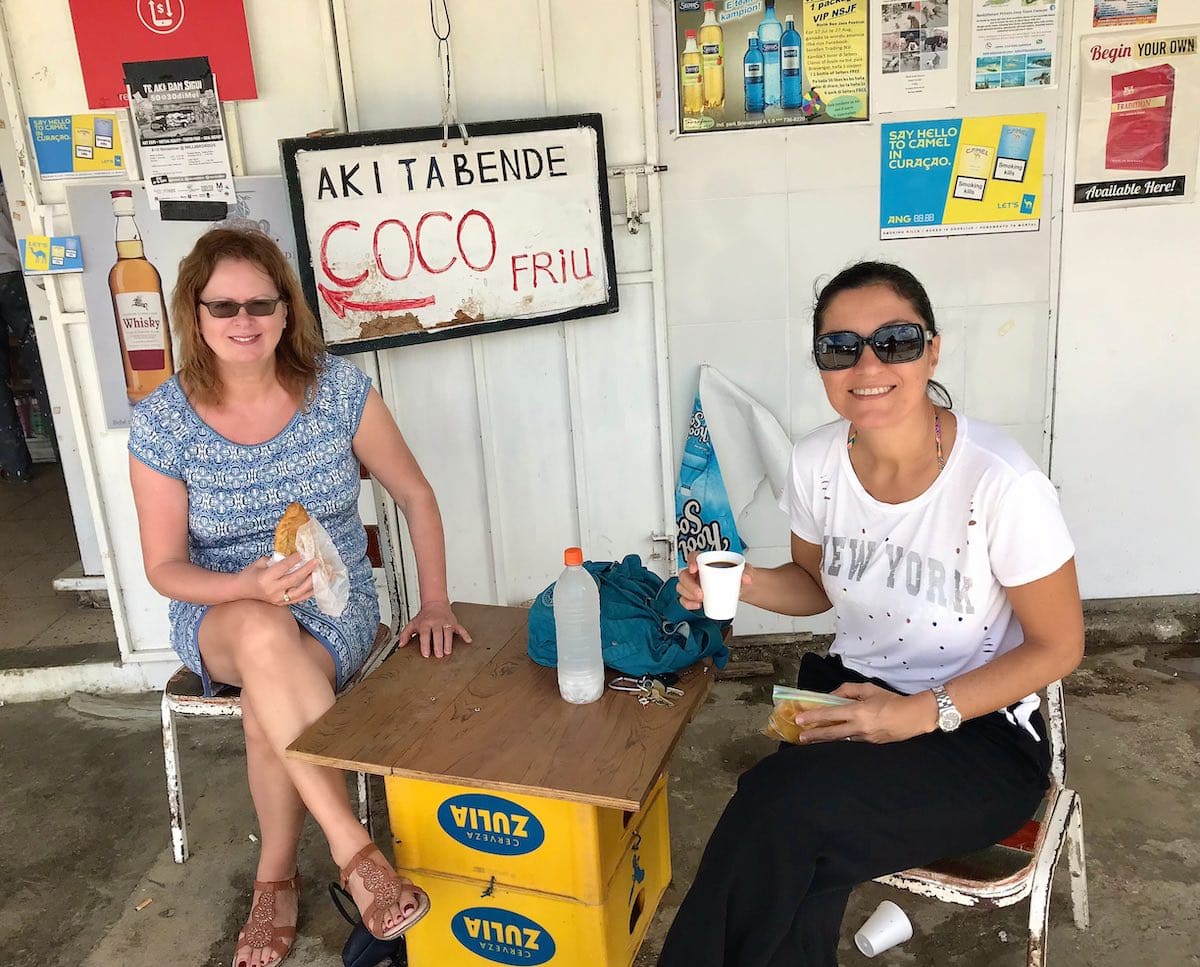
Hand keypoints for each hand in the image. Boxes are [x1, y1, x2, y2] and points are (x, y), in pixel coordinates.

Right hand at [239, 554, 317, 606]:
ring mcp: (277, 598)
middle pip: (293, 580)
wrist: (240, 590)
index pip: (283, 568)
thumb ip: (275, 560)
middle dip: (307, 570)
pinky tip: (317, 586)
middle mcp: (272, 590)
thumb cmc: (250, 574)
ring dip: (311, 583)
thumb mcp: (260, 563)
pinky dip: (309, 593)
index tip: (303, 553)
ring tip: (321, 574)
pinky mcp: (281, 603)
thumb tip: (292, 556)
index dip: (294, 560)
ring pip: (299, 592)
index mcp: (265, 578)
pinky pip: (298, 599)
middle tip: (317, 561)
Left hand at [400, 600, 472, 657]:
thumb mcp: (412, 623)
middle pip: (437, 634)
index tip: (426, 654)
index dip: (425, 644)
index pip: (425, 635)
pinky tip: (468, 641)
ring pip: (448, 633)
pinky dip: (465, 634)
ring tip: (448, 652)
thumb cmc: (424, 616)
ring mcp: (446, 622)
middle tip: (438, 655)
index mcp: (425, 624)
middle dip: (438, 645)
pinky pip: (460, 628)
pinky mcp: (454, 623)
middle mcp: (436, 622)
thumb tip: (400, 645)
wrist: (435, 603)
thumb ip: (405, 634)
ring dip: (448, 642)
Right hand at [676, 552, 753, 611]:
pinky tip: (697, 606)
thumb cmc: (737, 575)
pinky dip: (688, 603)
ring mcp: (694, 583)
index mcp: (706, 561)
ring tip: (700, 600)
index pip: (693, 556)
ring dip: (688, 595)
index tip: (694, 569)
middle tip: (700, 593)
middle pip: (684, 574)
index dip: (691, 561)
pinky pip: (685, 599)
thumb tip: (746, 578)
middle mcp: (697, 571)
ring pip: (682, 587)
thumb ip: (747, 572)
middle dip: (689, 585)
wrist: (739, 587)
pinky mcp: (694, 595)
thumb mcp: (744, 570)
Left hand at [792, 682, 936, 744]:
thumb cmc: (891, 699)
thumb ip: (847, 690)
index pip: (830, 714)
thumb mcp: (869, 689)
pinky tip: (832, 740)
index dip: (814, 717)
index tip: (800, 719)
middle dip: (814, 735)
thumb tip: (832, 696)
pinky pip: (851, 742)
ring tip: (811, 740)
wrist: (914, 717)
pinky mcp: (871, 745)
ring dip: (824, 740)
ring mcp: (865, 738)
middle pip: (831, 733)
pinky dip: (840, 740)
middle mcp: (859, 727)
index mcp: (858, 711)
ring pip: (840, 740)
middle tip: (800, 736)